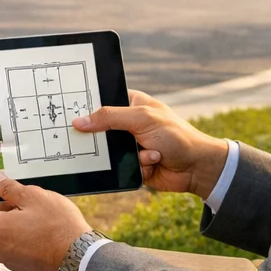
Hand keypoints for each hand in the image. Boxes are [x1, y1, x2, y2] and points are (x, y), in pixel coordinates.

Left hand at [0, 172, 91, 270]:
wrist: (81, 260)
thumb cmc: (59, 228)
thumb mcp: (34, 197)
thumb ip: (9, 189)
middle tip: (18, 197)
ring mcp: (9, 259)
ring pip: (2, 232)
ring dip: (12, 220)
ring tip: (37, 212)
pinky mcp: (22, 265)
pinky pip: (14, 244)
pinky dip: (21, 233)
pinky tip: (41, 227)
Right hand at [74, 89, 229, 198]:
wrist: (197, 167)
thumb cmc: (176, 136)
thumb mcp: (141, 119)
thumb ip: (109, 117)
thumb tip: (79, 121)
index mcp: (131, 104)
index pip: (102, 102)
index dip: (88, 108)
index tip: (72, 115)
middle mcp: (129, 124)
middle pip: (101, 130)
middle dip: (106, 139)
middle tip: (112, 139)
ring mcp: (131, 145)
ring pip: (110, 153)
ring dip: (130, 156)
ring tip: (150, 153)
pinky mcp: (134, 164)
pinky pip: (122, 167)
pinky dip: (138, 167)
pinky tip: (155, 163)